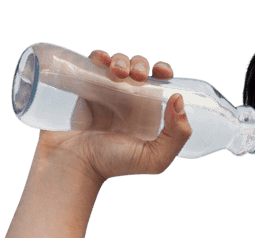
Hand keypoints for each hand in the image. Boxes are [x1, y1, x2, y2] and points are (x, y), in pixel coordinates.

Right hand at [36, 50, 190, 182]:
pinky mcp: (85, 87)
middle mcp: (130, 102)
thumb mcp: (154, 159)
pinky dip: (99, 56)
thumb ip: (176, 136)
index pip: (161, 86)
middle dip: (140, 65)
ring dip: (121, 59)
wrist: (75, 162)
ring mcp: (106, 93)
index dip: (164, 72)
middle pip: (139, 69)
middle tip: (137, 77)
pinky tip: (101, 59)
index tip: (162, 72)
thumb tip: (179, 99)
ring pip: (118, 63)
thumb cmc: (115, 164)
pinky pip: (93, 64)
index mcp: (149, 115)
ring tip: (118, 72)